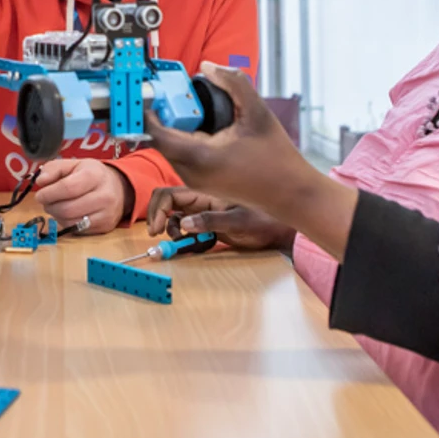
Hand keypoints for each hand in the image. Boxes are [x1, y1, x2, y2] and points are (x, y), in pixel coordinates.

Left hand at [33, 158, 132, 234]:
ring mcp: (106, 214)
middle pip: (67, 209)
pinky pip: (77, 230)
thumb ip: (54, 169)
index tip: (40, 195)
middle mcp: (104, 196)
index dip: (49, 193)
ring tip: (56, 206)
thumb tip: (40, 182)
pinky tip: (67, 214)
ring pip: (70, 222)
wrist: (120, 188)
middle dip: (50, 206)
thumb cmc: (92, 175)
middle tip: (46, 202)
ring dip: (56, 216)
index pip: (67, 188)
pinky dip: (66, 223)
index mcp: (95, 175)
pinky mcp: (105, 227)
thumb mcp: (73, 164)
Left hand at [143, 62, 311, 210]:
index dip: (149, 111)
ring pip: (169, 149)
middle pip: (160, 140)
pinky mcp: (201, 184)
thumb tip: (207, 67)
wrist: (291, 194)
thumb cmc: (277, 155)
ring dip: (174, 128)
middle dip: (163, 115)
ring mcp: (195, 181)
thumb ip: (233, 83)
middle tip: (174, 93)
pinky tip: (204, 126)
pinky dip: (184, 140)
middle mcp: (191, 173)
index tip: (153, 92)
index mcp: (200, 157)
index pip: (156, 133)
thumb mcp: (257, 111)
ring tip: (192, 108)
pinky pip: (181, 157)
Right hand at [146, 187, 295, 252]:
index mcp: (207, 192)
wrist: (282, 230)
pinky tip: (194, 244)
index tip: (156, 229)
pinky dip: (183, 237)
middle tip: (159, 235)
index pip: (171, 194)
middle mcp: (202, 200)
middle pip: (168, 202)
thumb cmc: (266, 221)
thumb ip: (212, 221)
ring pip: (175, 216)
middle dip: (158, 217)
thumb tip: (184, 224)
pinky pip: (187, 228)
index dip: (158, 209)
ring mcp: (204, 212)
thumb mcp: (240, 222)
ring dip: (171, 230)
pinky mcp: (208, 224)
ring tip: (183, 242)